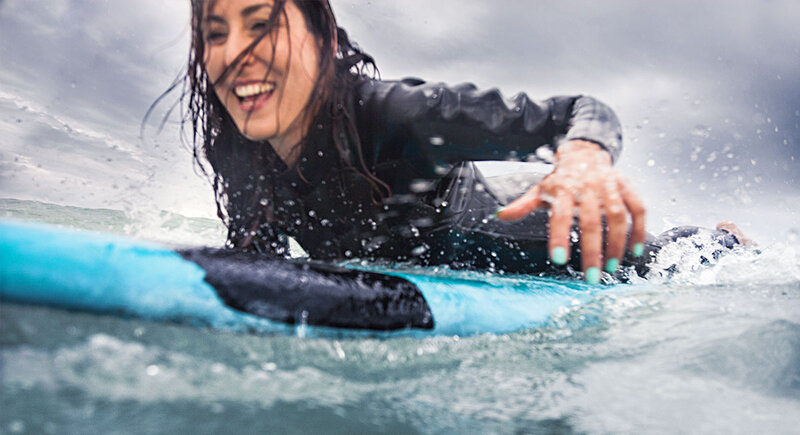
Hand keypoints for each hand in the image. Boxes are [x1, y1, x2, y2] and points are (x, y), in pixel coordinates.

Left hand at [495, 140, 645, 282]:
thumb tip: (500, 215)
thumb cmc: (560, 179)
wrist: (585, 152)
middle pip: (590, 220)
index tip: (559, 261)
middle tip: (592, 278)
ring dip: (617, 244)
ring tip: (612, 268)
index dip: (559, 237)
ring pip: (618, 216)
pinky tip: (636, 252)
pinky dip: (639, 230)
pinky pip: (638, 208)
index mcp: (562, 189)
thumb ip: (523, 205)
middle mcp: (587, 186)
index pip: (559, 215)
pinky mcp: (627, 186)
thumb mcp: (540, 190)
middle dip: (592, 250)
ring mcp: (609, 185)